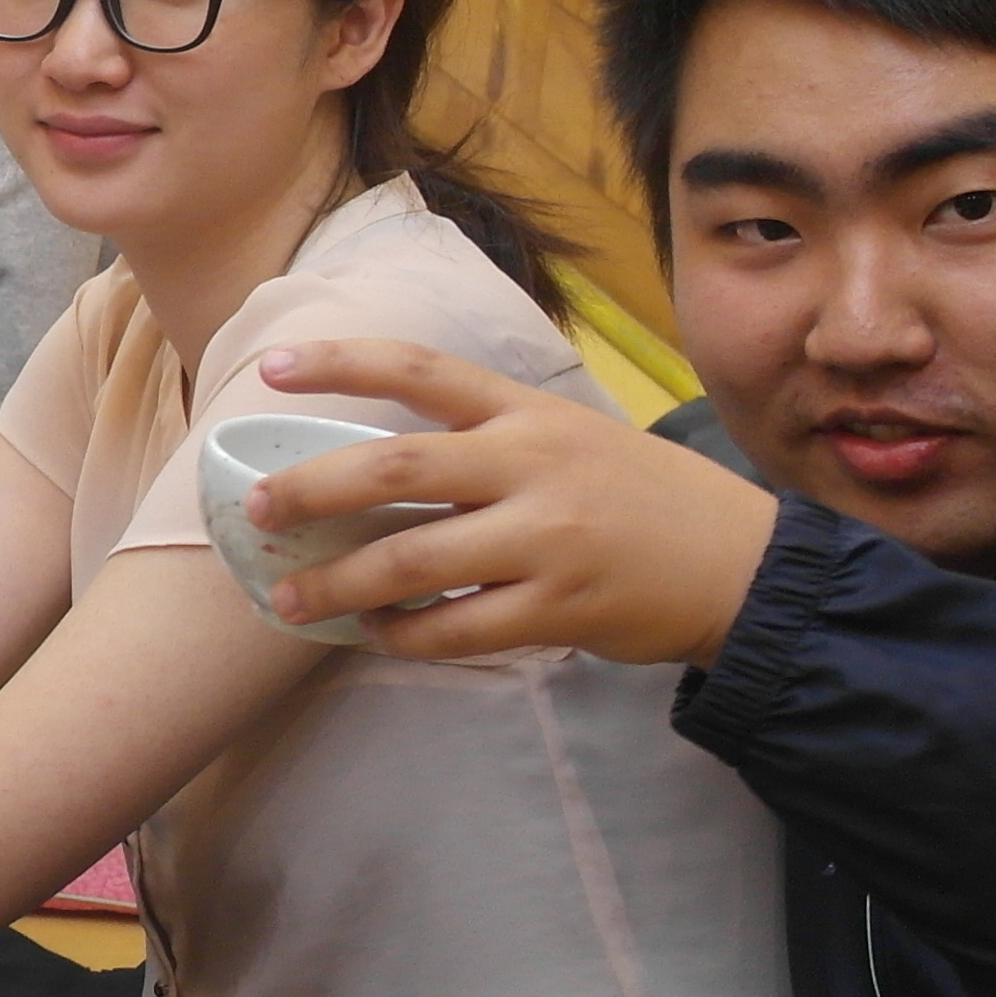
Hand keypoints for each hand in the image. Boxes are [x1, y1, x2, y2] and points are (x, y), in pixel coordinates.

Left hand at [247, 338, 785, 663]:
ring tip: (288, 599)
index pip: (423, 369)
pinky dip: (404, 635)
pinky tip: (375, 634)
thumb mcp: (570, 435)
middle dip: (310, 489)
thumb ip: (487, 439)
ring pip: (412, 563)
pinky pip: (457, 629)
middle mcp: (532, 466)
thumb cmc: (638, 496)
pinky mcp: (560, 608)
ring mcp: (547, 540)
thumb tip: (372, 465)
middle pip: (396, 470)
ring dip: (337, 584)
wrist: (740, 563)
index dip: (342, 362)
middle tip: (255, 511)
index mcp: (528, 413)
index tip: (272, 366)